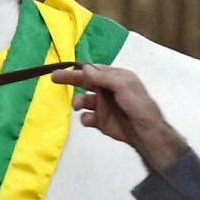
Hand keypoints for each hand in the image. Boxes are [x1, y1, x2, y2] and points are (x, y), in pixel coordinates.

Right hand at [53, 64, 187, 170]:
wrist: (145, 131)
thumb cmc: (138, 104)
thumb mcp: (122, 84)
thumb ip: (102, 77)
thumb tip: (85, 68)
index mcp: (114, 77)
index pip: (93, 70)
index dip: (79, 70)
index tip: (64, 69)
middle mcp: (107, 89)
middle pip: (84, 82)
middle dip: (69, 80)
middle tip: (54, 77)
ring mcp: (103, 106)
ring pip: (83, 100)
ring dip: (78, 102)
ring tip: (77, 106)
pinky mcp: (100, 121)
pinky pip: (86, 117)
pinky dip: (85, 118)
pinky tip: (89, 120)